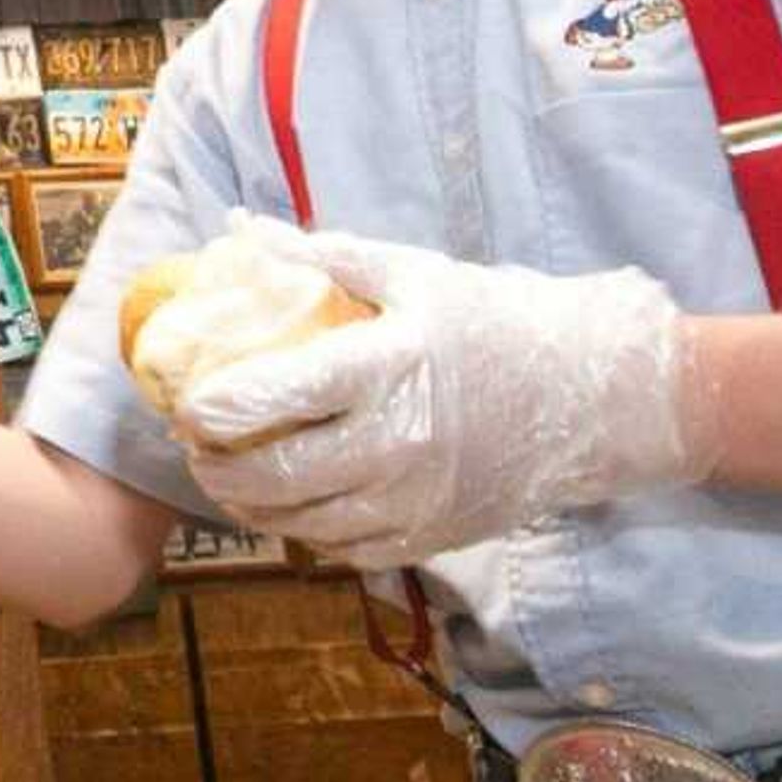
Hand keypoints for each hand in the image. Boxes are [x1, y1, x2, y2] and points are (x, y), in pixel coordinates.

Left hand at [170, 217, 712, 568]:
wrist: (597, 395)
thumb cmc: (497, 322)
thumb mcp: (414, 275)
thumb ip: (323, 257)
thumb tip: (241, 231)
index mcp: (390, 365)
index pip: (277, 394)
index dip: (214, 407)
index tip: (184, 401)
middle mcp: (400, 441)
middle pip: (276, 474)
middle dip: (216, 466)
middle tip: (194, 444)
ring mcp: (417, 499)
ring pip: (301, 523)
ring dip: (248, 505)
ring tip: (225, 475)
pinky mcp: (434, 537)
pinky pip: (344, 550)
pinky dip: (303, 532)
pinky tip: (288, 506)